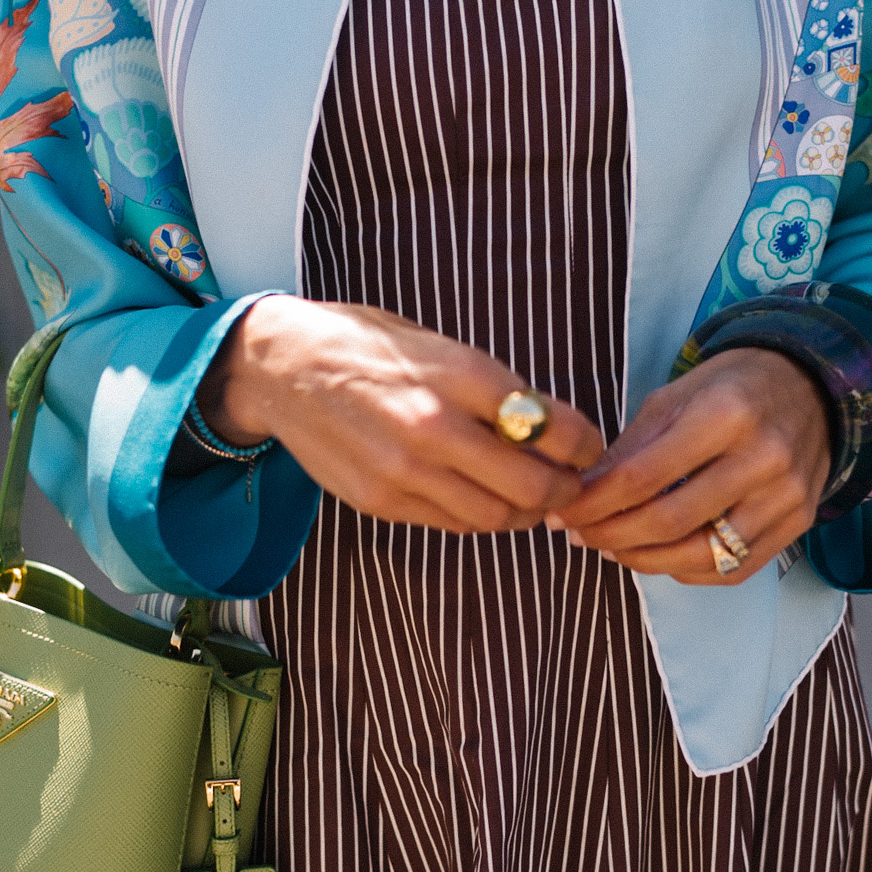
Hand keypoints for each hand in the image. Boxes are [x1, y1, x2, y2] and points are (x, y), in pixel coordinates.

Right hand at [198, 296, 603, 534]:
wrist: (284, 368)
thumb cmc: (369, 347)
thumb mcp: (441, 347)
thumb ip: (496, 389)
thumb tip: (553, 428)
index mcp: (461, 375)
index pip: (553, 427)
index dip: (585, 446)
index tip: (587, 448)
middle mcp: (436, 426)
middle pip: (534, 486)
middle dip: (565, 491)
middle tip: (569, 484)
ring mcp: (406, 471)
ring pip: (497, 517)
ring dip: (525, 513)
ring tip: (529, 497)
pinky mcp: (383, 502)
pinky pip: (453, 524)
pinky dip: (480, 516)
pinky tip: (481, 497)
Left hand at [547, 348, 831, 583]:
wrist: (812, 389)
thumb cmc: (731, 389)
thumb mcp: (674, 398)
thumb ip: (629, 449)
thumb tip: (579, 496)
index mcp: (726, 414)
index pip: (643, 476)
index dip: (594, 502)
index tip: (562, 512)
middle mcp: (763, 458)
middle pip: (669, 521)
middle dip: (612, 535)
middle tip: (580, 535)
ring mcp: (786, 497)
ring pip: (701, 555)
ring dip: (644, 560)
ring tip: (613, 548)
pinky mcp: (799, 524)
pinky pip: (732, 569)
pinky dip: (685, 571)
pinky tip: (659, 556)